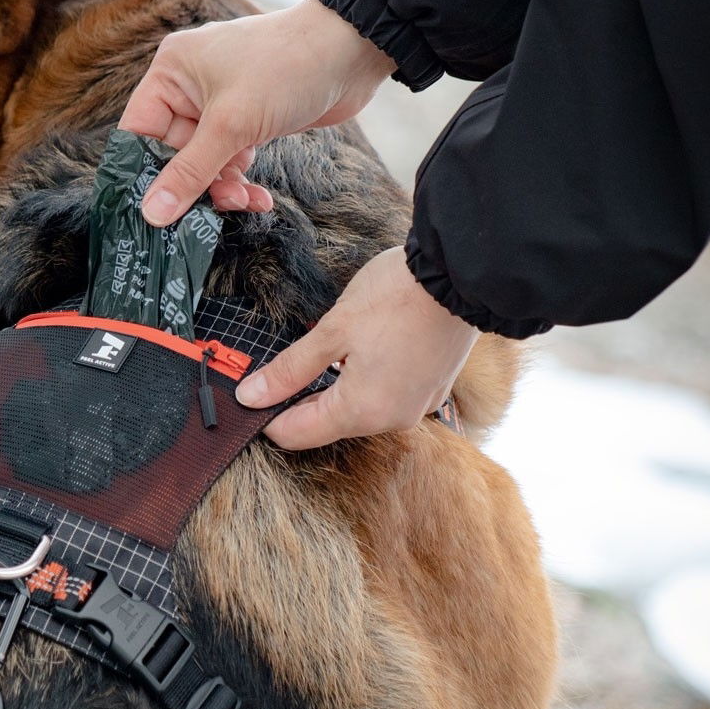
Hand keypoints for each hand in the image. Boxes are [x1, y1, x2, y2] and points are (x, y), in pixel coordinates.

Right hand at [119, 0, 394, 225]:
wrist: (351, 52)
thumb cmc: (286, 69)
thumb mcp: (232, 125)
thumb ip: (190, 172)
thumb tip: (152, 213)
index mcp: (171, 71)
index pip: (138, 132)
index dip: (143, 174)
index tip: (153, 213)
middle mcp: (189, 86)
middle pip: (172, 153)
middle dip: (195, 185)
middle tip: (213, 211)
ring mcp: (220, 104)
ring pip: (204, 162)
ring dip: (223, 188)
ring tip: (246, 201)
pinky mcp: (247, 119)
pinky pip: (230, 159)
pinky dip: (242, 180)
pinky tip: (260, 197)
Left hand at [235, 247, 477, 448]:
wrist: (461, 273)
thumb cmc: (395, 297)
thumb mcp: (332, 330)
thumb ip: (290, 370)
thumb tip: (249, 397)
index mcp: (362, 411)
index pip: (297, 435)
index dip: (266, 417)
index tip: (248, 393)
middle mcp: (392, 420)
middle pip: (328, 424)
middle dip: (299, 401)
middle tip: (276, 368)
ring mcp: (417, 407)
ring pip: (358, 411)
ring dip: (333, 389)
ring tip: (319, 353)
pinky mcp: (432, 389)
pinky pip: (386, 397)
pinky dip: (365, 382)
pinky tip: (358, 352)